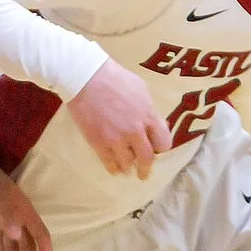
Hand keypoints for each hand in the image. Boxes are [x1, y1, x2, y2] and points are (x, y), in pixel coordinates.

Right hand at [68, 59, 169, 178]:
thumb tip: (154, 123)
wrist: (86, 77)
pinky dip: (114, 169)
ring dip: (128, 168)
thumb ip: (149, 109)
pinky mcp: (99, 143)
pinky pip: (110, 163)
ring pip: (128, 164)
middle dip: (146, 168)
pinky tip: (114, 168)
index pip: (164, 143)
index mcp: (148, 116)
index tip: (156, 149)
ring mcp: (116, 138)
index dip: (160, 148)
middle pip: (147, 158)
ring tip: (126, 169)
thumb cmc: (114, 78)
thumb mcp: (140, 89)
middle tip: (144, 173)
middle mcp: (135, 131)